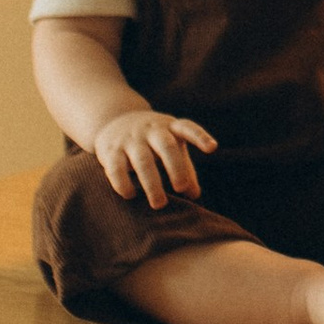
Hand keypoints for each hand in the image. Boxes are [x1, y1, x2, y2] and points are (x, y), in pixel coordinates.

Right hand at [96, 107, 216, 203]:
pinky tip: (131, 195)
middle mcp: (151, 130)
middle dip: (176, 168)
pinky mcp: (111, 150)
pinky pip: (116, 168)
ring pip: (142, 160)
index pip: (187, 128)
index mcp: (170, 127)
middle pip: (166, 147)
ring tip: (159, 204)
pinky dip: (123, 183)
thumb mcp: (170, 146)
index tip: (212, 148)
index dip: (200, 137)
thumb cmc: (152, 140)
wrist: (114, 119)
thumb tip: (195, 195)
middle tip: (181, 189)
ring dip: (152, 183)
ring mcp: (130, 139)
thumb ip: (185, 168)